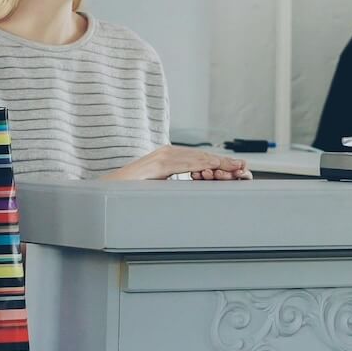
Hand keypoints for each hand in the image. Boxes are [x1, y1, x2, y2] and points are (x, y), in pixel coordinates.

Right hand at [111, 145, 252, 180]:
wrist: (108, 191)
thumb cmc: (131, 193)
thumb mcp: (157, 188)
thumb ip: (171, 186)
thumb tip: (186, 196)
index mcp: (168, 159)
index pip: (198, 160)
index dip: (218, 163)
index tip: (236, 169)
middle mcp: (166, 154)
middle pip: (201, 157)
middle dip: (223, 162)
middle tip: (243, 167)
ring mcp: (162, 157)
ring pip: (196, 159)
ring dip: (218, 163)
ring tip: (236, 167)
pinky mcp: (158, 165)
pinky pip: (183, 165)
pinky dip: (201, 166)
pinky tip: (214, 169)